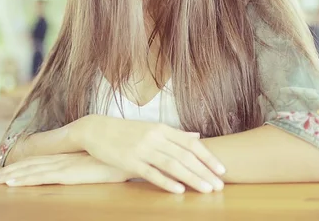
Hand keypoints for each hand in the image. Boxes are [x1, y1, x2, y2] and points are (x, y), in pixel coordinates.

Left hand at [0, 152, 129, 186]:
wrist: (127, 154)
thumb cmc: (115, 160)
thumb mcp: (96, 163)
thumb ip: (84, 165)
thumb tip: (80, 168)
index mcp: (66, 157)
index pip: (37, 161)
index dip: (18, 166)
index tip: (3, 171)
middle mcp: (60, 159)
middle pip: (28, 165)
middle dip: (6, 172)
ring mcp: (62, 165)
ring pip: (29, 171)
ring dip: (9, 177)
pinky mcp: (67, 174)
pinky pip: (41, 178)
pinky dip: (24, 179)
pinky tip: (12, 183)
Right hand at [77, 115, 225, 193]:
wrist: (96, 130)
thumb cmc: (126, 130)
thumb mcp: (152, 128)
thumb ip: (175, 134)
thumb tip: (196, 136)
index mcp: (162, 128)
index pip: (191, 143)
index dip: (208, 157)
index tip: (222, 169)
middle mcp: (155, 137)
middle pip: (185, 156)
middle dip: (205, 171)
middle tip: (220, 185)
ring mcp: (142, 149)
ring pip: (172, 165)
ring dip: (192, 178)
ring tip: (206, 189)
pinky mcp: (129, 161)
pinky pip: (151, 173)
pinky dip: (166, 182)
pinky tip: (179, 190)